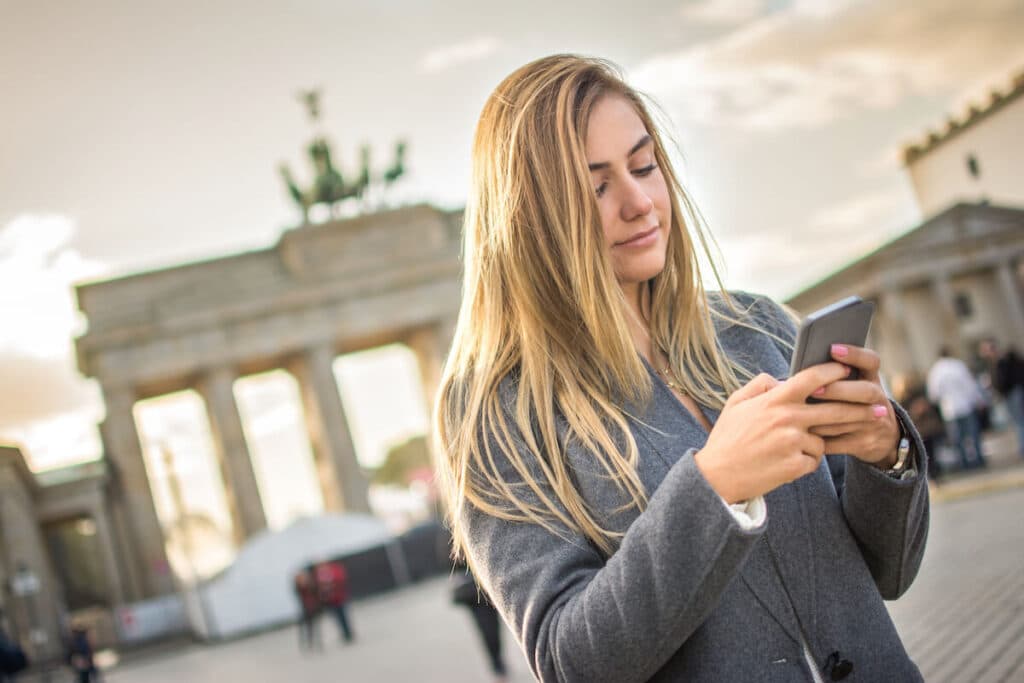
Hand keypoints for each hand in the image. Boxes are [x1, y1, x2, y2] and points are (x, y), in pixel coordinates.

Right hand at [695, 362, 881, 502]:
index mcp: (774, 400)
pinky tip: (787, 463)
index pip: (811, 378)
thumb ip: (760, 385)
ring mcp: (792, 443)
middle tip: (877, 406)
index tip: (846, 369)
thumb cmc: (726, 438)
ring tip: (794, 448)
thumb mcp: (735, 403)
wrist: (716, 476)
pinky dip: (805, 462)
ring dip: (816, 443)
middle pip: (834, 409)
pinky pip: (814, 460)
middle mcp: (787, 418)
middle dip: (859, 407)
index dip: (833, 371)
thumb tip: (781, 379)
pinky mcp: (795, 465)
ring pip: (823, 439)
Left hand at [806, 344, 900, 467]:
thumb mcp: (854, 386)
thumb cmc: (852, 403)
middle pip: (866, 392)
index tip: (833, 348)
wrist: (882, 438)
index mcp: (871, 379)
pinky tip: (802, 434)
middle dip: (838, 390)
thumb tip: (802, 367)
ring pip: (849, 419)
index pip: (871, 361)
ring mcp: (875, 423)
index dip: (855, 354)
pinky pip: (839, 442)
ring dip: (823, 417)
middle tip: (814, 389)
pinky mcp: (865, 444)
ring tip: (800, 414)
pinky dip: (819, 439)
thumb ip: (834, 375)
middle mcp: (878, 399)